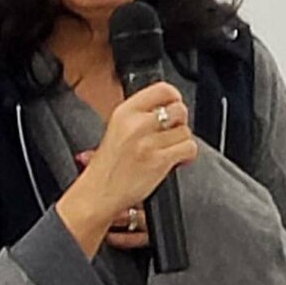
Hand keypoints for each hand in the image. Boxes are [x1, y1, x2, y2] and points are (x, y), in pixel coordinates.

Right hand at [56, 82, 195, 256]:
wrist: (97, 195)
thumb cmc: (106, 167)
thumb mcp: (116, 129)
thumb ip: (139, 115)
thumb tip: (166, 106)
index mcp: (124, 112)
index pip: (163, 89)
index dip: (174, 97)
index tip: (174, 105)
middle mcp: (136, 124)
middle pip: (179, 109)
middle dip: (180, 122)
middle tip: (172, 133)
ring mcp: (148, 142)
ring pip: (185, 131)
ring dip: (182, 142)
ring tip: (170, 151)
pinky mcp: (159, 161)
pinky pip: (188, 148)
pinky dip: (187, 156)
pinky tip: (176, 161)